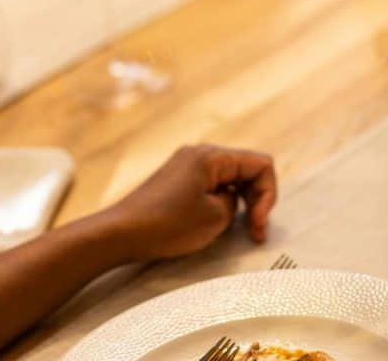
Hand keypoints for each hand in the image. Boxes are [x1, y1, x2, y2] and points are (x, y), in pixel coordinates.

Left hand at [108, 144, 276, 261]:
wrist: (120, 233)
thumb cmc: (166, 225)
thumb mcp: (215, 216)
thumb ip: (236, 202)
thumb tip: (233, 198)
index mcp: (211, 156)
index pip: (261, 164)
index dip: (268, 195)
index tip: (256, 223)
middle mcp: (199, 154)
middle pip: (246, 170)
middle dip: (256, 200)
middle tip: (254, 233)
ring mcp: (186, 166)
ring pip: (229, 179)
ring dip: (240, 204)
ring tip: (237, 231)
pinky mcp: (176, 181)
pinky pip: (211, 186)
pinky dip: (221, 203)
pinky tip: (216, 224)